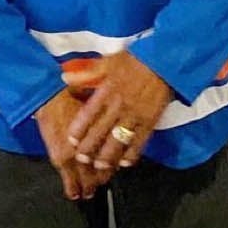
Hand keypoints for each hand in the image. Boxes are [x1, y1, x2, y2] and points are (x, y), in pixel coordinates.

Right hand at [34, 89, 104, 201]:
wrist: (51, 97)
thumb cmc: (74, 98)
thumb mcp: (97, 110)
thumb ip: (104, 125)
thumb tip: (111, 135)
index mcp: (103, 137)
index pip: (113, 159)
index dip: (114, 166)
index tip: (112, 169)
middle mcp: (93, 148)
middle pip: (102, 171)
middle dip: (103, 179)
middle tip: (101, 183)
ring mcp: (77, 155)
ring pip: (87, 179)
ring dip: (89, 187)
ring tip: (89, 193)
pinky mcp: (61, 159)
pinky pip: (69, 180)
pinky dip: (73, 189)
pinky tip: (75, 195)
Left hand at [62, 51, 172, 177]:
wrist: (163, 62)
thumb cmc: (134, 61)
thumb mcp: (108, 62)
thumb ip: (87, 73)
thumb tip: (65, 77)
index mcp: (107, 90)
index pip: (89, 113)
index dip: (79, 128)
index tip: (71, 140)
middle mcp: (119, 106)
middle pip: (101, 131)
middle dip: (90, 147)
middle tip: (81, 159)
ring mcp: (135, 115)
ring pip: (119, 140)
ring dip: (108, 155)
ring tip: (100, 166)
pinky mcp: (150, 121)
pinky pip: (140, 142)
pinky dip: (132, 154)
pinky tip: (125, 163)